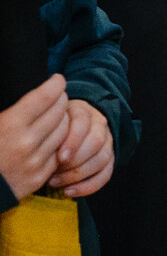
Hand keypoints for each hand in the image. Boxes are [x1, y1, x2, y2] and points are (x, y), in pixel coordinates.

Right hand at [0, 76, 68, 200]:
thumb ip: (9, 110)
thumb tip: (33, 93)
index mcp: (9, 126)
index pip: (46, 96)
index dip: (56, 84)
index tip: (57, 80)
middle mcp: (25, 143)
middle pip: (60, 110)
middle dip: (61, 99)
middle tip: (57, 96)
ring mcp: (34, 162)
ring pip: (65, 130)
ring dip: (63, 119)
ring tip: (56, 115)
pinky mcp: (38, 178)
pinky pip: (60, 152)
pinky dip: (59, 142)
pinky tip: (51, 137)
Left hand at [49, 99, 111, 197]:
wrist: (65, 131)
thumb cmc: (51, 129)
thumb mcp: (47, 123)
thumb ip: (47, 132)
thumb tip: (41, 152)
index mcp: (82, 111)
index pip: (83, 123)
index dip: (73, 141)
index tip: (60, 158)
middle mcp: (99, 124)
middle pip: (96, 142)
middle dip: (75, 162)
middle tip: (52, 174)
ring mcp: (107, 141)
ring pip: (102, 158)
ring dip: (78, 175)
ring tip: (55, 183)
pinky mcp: (109, 158)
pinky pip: (105, 174)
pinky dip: (88, 186)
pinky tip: (68, 192)